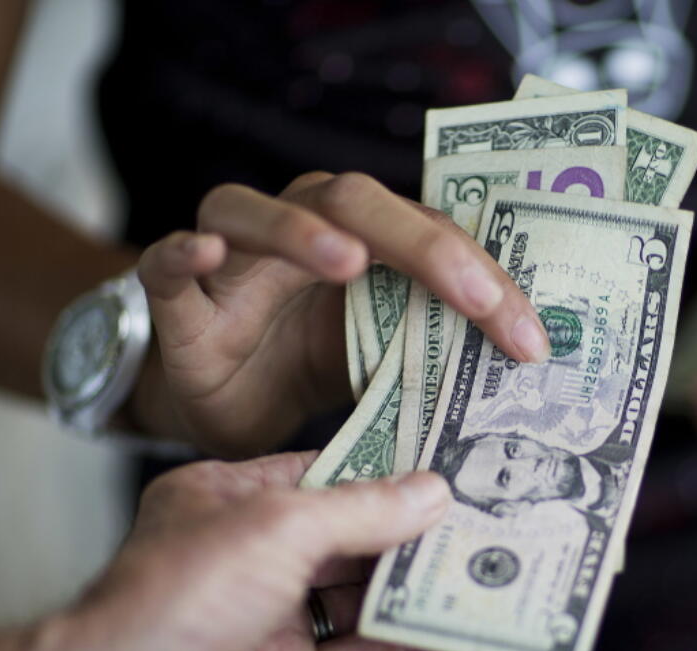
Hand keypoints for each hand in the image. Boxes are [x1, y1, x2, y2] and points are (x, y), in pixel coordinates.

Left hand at [69, 453, 451, 650]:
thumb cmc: (176, 598)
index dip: (385, 468)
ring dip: (419, 586)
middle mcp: (250, 560)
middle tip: (484, 514)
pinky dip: (412, 646)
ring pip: (361, 599)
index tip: (447, 461)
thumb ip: (361, 509)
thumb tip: (432, 493)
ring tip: (488, 565)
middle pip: (349, 538)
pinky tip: (460, 630)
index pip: (321, 473)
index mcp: (228, 501)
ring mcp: (271, 625)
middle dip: (412, 530)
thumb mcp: (277, 525)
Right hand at [128, 173, 548, 456]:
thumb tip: (516, 373)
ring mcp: (233, 258)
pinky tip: (205, 254)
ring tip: (349, 262)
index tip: (530, 341)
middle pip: (354, 201)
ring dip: (303, 231)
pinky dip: (184, 251)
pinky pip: (167, 263)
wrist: (223, 402)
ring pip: (257, 212)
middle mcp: (299, 229)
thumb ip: (425, 348)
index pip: (429, 234)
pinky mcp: (178, 299)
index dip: (485, 281)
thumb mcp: (377, 360)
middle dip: (424, 247)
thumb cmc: (306, 367)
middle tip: (476, 299)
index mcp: (360, 239)